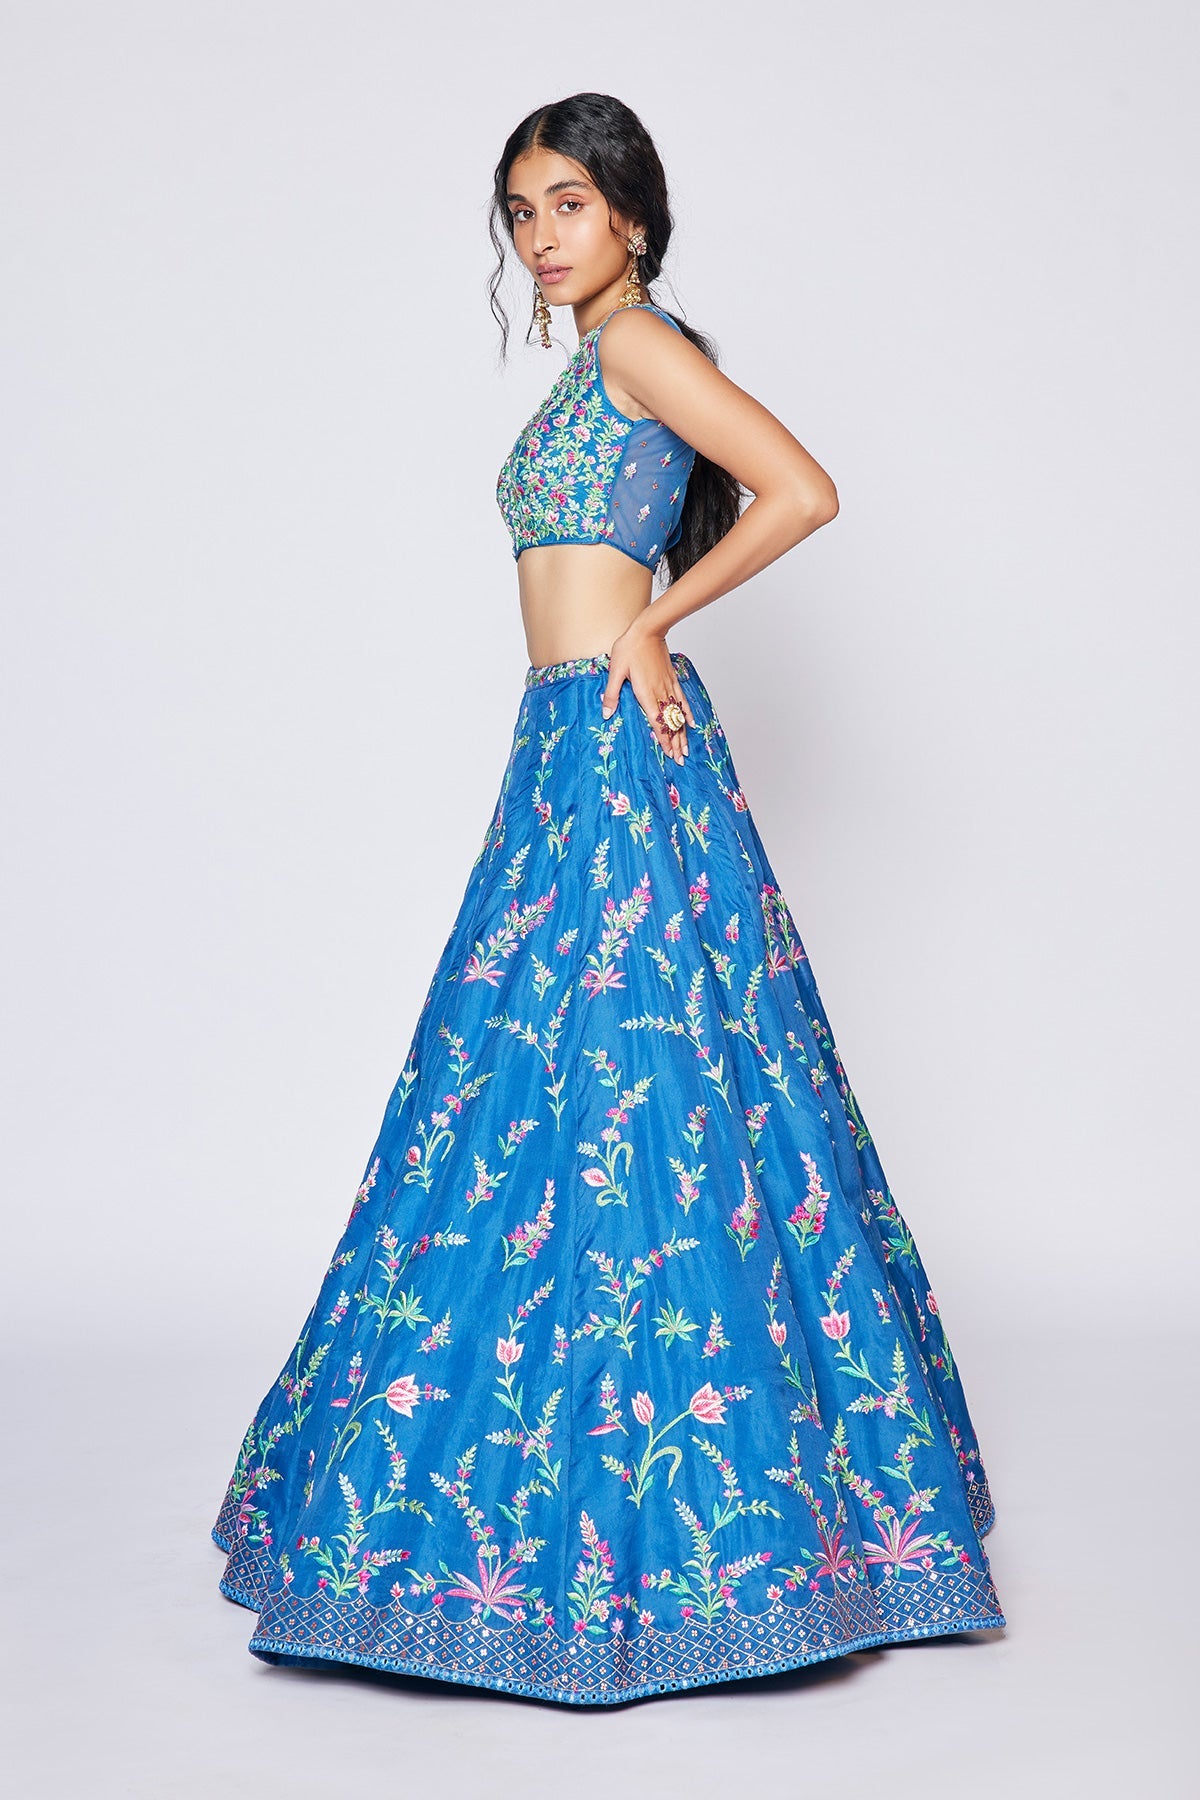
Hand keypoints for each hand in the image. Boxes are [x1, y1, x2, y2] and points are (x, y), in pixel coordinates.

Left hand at [600, 618, 696, 764]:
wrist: (647, 630)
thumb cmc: (629, 648)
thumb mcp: (615, 671)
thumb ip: (611, 694)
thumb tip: (606, 714)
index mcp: (646, 694)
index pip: (657, 722)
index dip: (664, 740)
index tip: (669, 754)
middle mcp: (660, 693)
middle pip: (670, 723)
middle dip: (676, 742)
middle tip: (680, 759)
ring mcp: (668, 686)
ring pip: (677, 715)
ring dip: (682, 733)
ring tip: (686, 749)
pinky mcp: (672, 679)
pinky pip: (682, 700)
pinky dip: (687, 713)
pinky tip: (690, 723)